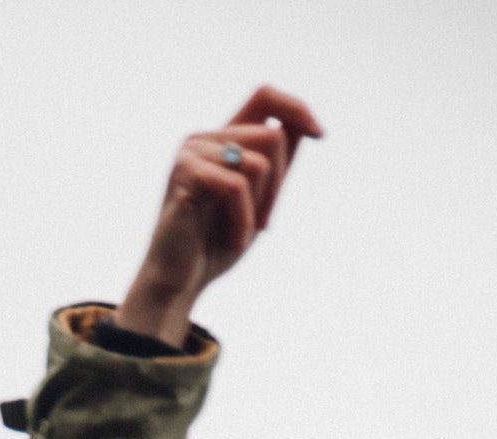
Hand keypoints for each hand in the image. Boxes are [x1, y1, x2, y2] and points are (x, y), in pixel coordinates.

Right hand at [114, 87, 322, 348]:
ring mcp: (192, 153)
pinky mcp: (184, 174)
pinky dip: (243, 221)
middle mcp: (205, 139)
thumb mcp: (257, 202)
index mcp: (222, 140)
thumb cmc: (214, 246)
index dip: (297, 108)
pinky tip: (235, 243)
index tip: (319, 135)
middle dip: (278, 185)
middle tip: (262, 224)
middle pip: (272, 137)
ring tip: (242, 235)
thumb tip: (305, 128)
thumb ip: (276, 167)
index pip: (265, 97)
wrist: (177, 282)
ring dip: (260, 207)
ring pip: (259, 162)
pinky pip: (237, 187)